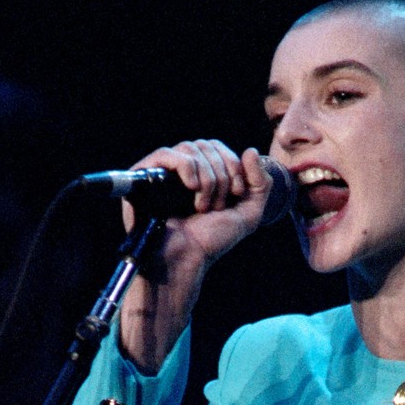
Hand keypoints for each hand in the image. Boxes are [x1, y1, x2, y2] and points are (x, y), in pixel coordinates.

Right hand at [118, 140, 272, 371]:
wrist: (185, 259)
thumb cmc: (211, 241)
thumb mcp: (248, 213)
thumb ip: (261, 183)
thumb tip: (250, 150)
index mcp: (203, 173)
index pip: (219, 148)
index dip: (233, 165)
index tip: (236, 194)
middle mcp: (182, 169)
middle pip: (207, 145)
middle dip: (222, 175)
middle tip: (217, 206)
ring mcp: (163, 172)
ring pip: (190, 149)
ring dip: (207, 179)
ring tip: (202, 206)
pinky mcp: (144, 176)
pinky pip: (166, 154)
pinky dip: (186, 167)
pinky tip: (191, 188)